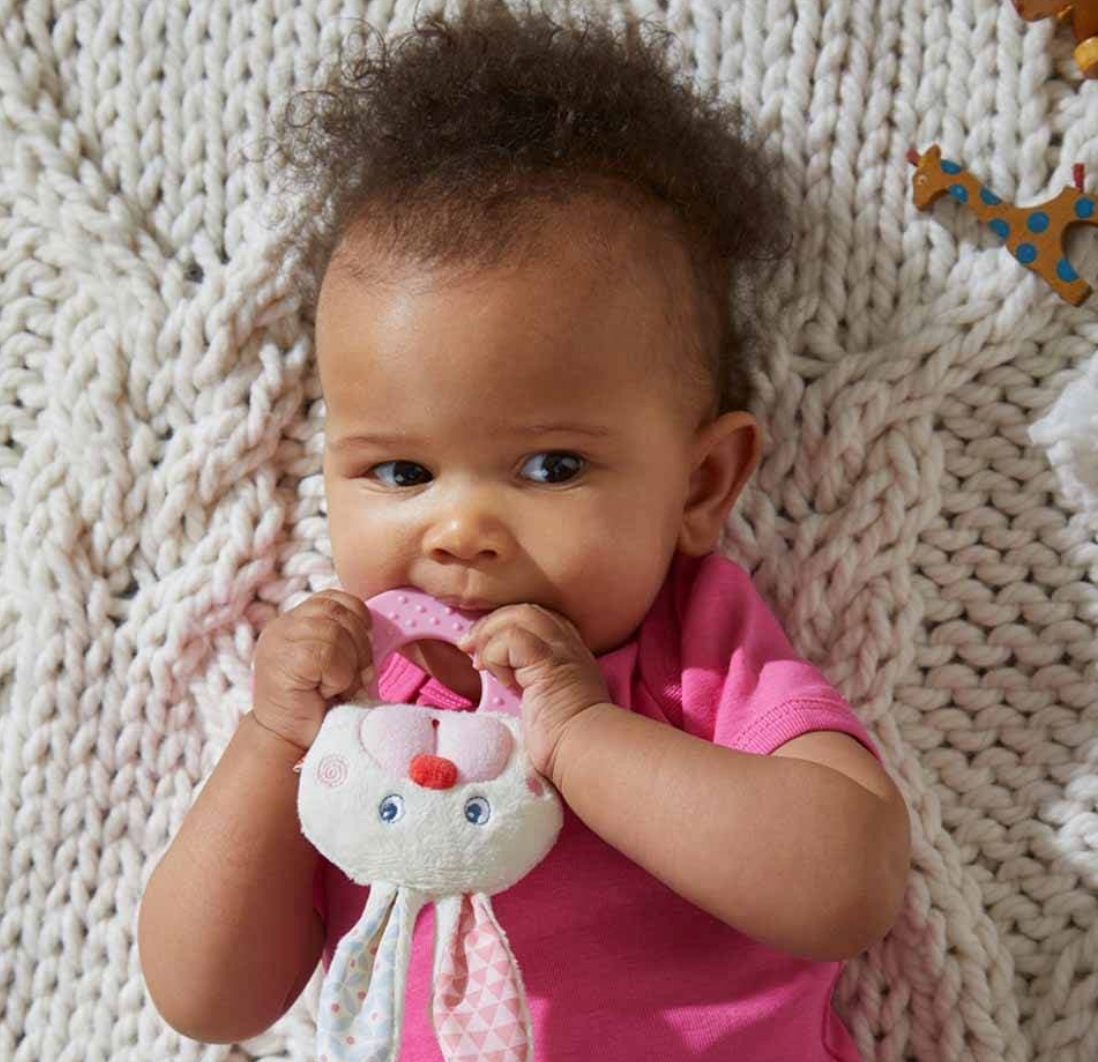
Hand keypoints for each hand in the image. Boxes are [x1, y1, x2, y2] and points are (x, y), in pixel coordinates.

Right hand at [251, 589, 374, 751]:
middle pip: (339, 612)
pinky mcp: (282, 661)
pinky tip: (326, 692)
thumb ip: (347, 639)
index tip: (366, 643)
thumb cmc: (317, 703)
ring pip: (335, 633)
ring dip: (349, 665)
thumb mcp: (335, 662)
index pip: (333, 598)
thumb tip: (377, 629)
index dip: (357, 616)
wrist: (288, 740)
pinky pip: (327, 655)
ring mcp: (278, 642)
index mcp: (295, 621)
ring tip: (339, 687)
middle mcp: (282, 626)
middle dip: (360, 645)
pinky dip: (338, 676)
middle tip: (357, 676)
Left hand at [457, 604, 609, 783]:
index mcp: (569, 653)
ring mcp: (559, 649)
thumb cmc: (566, 739)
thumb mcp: (547, 702)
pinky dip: (496, 655)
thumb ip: (530, 684)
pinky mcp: (547, 661)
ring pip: (516, 615)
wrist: (585, 751)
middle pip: (523, 610)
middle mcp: (567, 644)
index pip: (535, 619)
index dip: (505, 626)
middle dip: (490, 624)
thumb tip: (501, 680)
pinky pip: (511, 638)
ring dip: (489, 636)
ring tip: (479, 664)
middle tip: (469, 649)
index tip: (484, 650)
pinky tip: (502, 681)